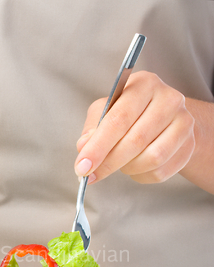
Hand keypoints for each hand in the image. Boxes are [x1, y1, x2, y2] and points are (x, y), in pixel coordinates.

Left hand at [74, 71, 195, 184]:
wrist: (164, 119)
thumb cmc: (129, 114)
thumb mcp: (106, 111)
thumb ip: (93, 128)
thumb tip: (84, 147)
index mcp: (143, 85)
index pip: (118, 119)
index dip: (98, 147)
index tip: (82, 167)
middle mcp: (168, 99)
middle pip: (135, 141)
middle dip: (108, 163)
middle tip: (91, 174)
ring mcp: (184, 122)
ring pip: (152, 159)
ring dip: (128, 168)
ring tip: (119, 163)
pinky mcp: (189, 145)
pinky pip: (161, 171)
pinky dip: (141, 175)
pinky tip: (135, 167)